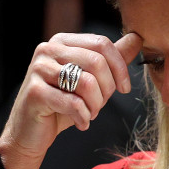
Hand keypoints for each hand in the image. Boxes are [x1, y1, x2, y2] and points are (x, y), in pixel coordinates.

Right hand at [0, 32, 141, 165]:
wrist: (32, 132)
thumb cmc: (64, 104)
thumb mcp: (92, 80)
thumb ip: (112, 59)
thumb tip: (136, 37)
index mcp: (63, 42)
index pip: (102, 44)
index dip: (120, 68)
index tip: (125, 88)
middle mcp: (48, 50)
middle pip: (97, 62)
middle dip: (107, 89)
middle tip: (101, 105)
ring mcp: (38, 69)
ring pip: (87, 83)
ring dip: (96, 105)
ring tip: (90, 113)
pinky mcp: (35, 92)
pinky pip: (74, 103)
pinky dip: (84, 117)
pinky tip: (81, 122)